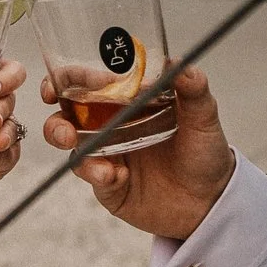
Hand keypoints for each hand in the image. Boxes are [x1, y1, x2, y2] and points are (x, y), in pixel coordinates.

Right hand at [38, 64, 235, 239]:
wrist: (211, 203)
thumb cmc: (205, 155)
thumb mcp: (204, 118)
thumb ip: (194, 90)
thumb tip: (179, 63)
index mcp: (128, 103)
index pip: (90, 83)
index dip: (70, 78)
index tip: (62, 78)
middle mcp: (111, 125)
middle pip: (67, 113)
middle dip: (55, 112)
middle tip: (59, 114)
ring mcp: (106, 155)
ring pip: (68, 143)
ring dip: (62, 138)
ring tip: (73, 143)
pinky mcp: (108, 184)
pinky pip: (90, 174)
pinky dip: (96, 172)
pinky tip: (116, 175)